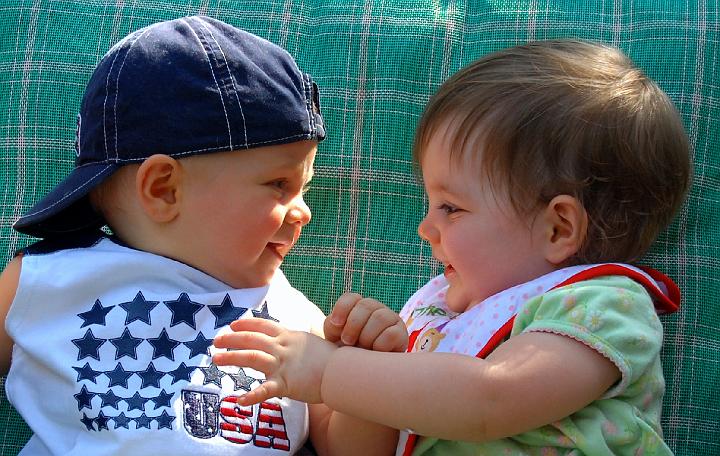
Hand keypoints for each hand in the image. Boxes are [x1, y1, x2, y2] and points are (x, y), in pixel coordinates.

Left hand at [213, 318, 335, 405]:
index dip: (247, 324)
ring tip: (216, 358)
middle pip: (252, 339)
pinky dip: (251, 396)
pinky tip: (238, 400)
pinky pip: (265, 390)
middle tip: (216, 340)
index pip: (264, 326)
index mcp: (290, 336)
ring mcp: (283, 364)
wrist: (344, 371)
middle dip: (232, 339)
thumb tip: (292, 340)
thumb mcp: (312, 341)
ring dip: (231, 357)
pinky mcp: (286, 384)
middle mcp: (283, 347)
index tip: (234, 325)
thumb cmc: (333, 358)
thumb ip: (298, 341)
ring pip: (251, 357)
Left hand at [324, 293, 407, 352]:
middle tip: (348, 342)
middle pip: (366, 304)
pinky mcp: (401, 335)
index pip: (351, 298)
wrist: (367, 373)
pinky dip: (379, 344)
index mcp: (359, 307)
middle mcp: (376, 309)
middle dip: (353, 324)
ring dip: (366, 335)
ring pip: (380, 317)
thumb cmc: (349, 354)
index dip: (342, 308)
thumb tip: (337, 322)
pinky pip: (391, 334)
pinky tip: (376, 353)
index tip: (336, 324)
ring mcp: (391, 320)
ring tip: (362, 349)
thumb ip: (332, 326)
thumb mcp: (336, 339)